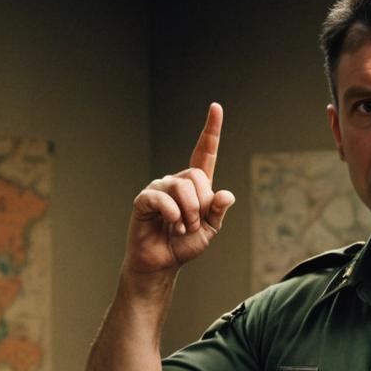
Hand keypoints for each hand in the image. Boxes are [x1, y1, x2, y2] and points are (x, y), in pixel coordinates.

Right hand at [124, 103, 234, 274]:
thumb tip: (226, 194)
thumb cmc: (184, 245)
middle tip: (193, 225)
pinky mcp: (144, 199)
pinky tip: (171, 225)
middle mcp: (176, 181)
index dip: (211, 130)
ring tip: (182, 229)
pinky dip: (172, 214)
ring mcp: (159, 188)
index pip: (205, 153)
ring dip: (189, 214)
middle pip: (197, 176)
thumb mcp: (209, 230)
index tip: (216, 107)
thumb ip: (218, 211)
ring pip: (182, 187)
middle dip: (201, 205)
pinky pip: (162, 198)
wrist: (162, 263)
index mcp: (195, 185)